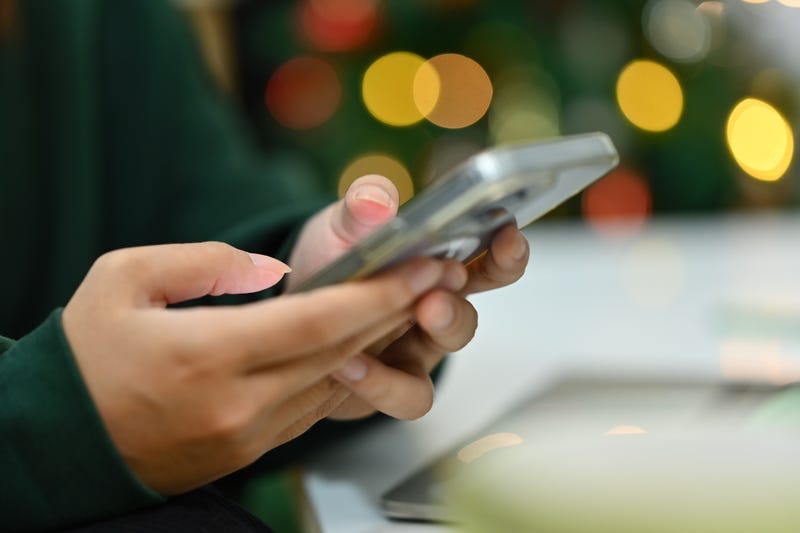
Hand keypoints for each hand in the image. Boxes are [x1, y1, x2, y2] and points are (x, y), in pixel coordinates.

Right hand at [61, 242, 446, 494]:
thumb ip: (203, 261)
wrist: (63, 443)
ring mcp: (250, 433)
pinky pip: (316, 406)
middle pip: (341, 352)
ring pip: (336, 381)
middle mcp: (239, 403)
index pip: (318, 322)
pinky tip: (371, 344)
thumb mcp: (123, 279)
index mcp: (207, 356)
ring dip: (381, 341)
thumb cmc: (86, 359)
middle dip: (398, 311)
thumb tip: (269, 269)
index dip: (377, 294)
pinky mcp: (251, 447)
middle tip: (439, 275)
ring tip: (415, 302)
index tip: (419, 267)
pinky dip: (349, 372)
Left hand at [286, 176, 529, 420]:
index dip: (506, 253)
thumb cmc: (329, 264)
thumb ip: (360, 212)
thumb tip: (378, 198)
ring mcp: (414, 351)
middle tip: (433, 300)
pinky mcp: (389, 386)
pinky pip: (405, 394)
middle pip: (468, 315)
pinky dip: (380, 383)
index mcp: (433, 267)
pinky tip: (347, 365)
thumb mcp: (339, 230)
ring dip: (428, 339)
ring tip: (401, 322)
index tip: (508, 237)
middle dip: (455, 307)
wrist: (288, 314)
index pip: (486, 261)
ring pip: (443, 354)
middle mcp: (432, 309)